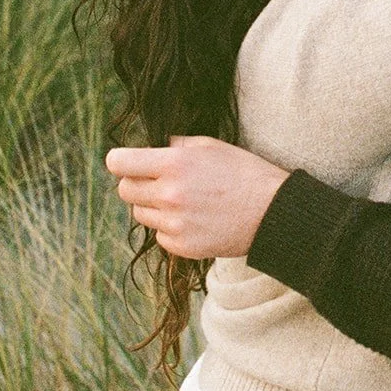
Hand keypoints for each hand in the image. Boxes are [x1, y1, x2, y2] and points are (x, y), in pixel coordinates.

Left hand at [105, 136, 287, 258]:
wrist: (271, 212)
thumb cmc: (243, 172)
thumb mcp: (210, 145)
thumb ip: (176, 145)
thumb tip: (153, 147)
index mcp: (174, 163)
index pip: (119, 163)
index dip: (120, 161)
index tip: (126, 163)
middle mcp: (169, 194)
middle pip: (124, 190)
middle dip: (136, 184)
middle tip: (157, 182)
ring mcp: (174, 223)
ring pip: (140, 214)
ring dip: (153, 207)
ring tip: (182, 201)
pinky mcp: (181, 246)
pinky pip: (159, 235)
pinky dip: (169, 228)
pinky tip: (193, 220)